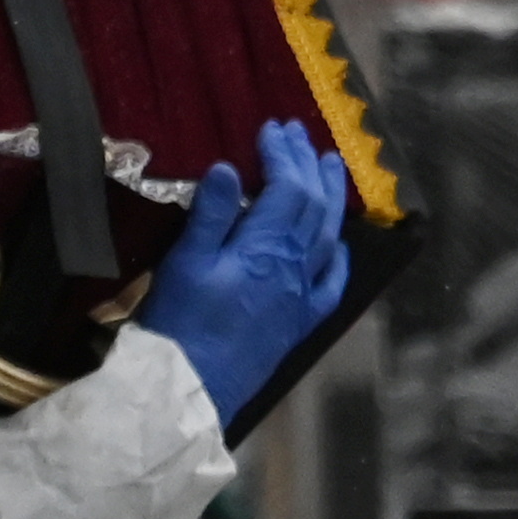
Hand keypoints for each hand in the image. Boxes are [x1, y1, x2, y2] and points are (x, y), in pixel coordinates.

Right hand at [132, 121, 355, 424]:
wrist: (189, 389)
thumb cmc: (179, 325)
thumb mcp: (185, 263)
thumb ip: (211, 215)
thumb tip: (228, 169)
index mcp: (266, 248)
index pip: (287, 188)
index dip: (283, 155)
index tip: (273, 129)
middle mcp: (294, 267)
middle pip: (313, 205)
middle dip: (308, 165)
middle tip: (302, 135)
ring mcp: (301, 296)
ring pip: (329, 236)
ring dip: (331, 198)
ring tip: (330, 169)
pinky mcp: (299, 323)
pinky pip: (331, 283)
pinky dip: (338, 256)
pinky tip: (338, 244)